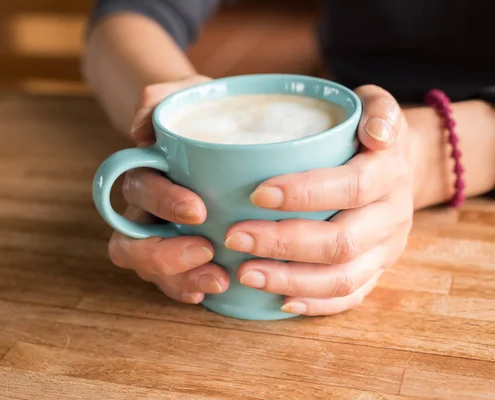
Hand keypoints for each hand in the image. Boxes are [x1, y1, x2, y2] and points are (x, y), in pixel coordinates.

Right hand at [107, 75, 229, 303]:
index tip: (198, 210)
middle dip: (164, 254)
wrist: (217, 130)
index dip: (162, 203)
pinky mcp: (180, 253)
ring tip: (218, 280)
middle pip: (129, 243)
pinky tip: (209, 292)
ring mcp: (159, 235)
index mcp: (145, 172)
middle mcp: (144, 209)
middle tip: (206, 252)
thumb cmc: (202, 113)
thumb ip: (158, 98)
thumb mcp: (186, 94)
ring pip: (147, 268)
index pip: (138, 190)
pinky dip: (186, 289)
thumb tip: (141, 130)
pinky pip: (170, 280)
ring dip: (178, 279)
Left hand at [225, 85, 414, 315]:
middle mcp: (393, 216)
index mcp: (390, 172)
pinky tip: (278, 300)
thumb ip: (377, 109)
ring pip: (343, 278)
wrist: (400, 167)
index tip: (256, 194)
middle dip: (284, 243)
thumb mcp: (376, 107)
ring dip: (290, 280)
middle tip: (234, 237)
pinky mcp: (377, 272)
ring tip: (245, 273)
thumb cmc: (366, 134)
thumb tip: (375, 132)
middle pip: (342, 241)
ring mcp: (386, 250)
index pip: (352, 186)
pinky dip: (314, 304)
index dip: (305, 193)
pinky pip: (350, 298)